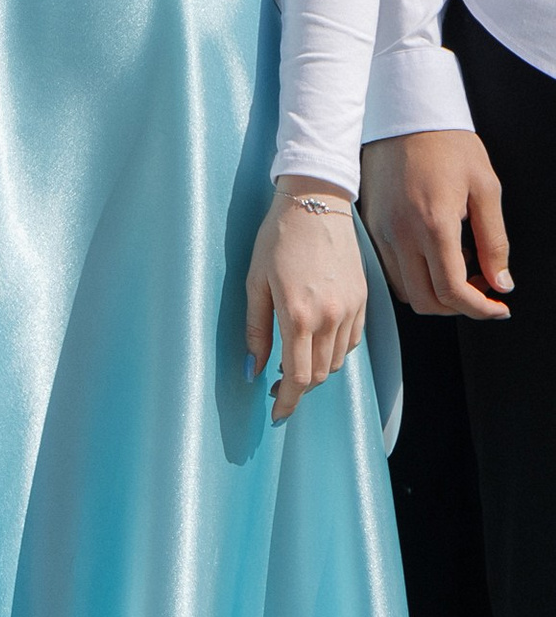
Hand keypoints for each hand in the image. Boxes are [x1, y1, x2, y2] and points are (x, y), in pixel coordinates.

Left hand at [245, 178, 368, 420]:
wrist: (315, 202)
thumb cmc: (276, 239)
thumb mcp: (255, 282)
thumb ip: (255, 330)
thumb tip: (252, 370)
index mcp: (298, 315)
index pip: (297, 378)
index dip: (286, 402)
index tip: (276, 414)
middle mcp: (330, 318)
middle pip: (319, 375)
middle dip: (298, 389)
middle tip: (277, 389)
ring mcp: (351, 309)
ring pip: (337, 361)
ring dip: (316, 371)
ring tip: (293, 364)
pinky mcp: (363, 300)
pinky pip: (352, 341)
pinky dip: (334, 351)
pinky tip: (316, 343)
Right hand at [361, 128, 511, 319]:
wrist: (405, 114)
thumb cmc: (448, 144)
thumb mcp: (486, 189)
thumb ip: (495, 242)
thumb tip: (501, 283)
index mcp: (433, 224)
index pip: (452, 291)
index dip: (480, 309)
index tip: (498, 307)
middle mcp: (401, 234)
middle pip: (425, 300)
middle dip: (458, 308)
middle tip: (481, 291)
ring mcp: (381, 232)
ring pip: (404, 290)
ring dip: (434, 293)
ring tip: (459, 268)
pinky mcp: (370, 226)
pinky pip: (390, 270)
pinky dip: (414, 277)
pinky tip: (434, 254)